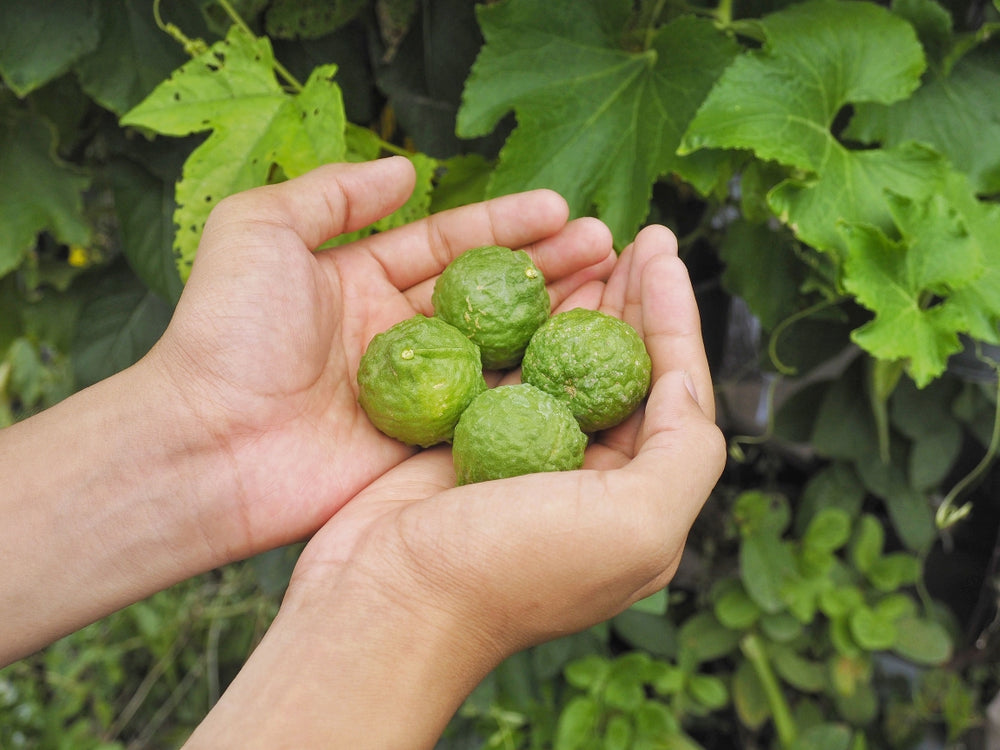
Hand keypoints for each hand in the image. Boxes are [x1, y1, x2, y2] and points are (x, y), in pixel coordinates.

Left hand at [149, 156, 616, 556]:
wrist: (206, 444)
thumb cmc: (226, 333)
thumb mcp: (261, 231)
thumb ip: (333, 194)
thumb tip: (405, 168)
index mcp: (360, 281)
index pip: (450, 245)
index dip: (507, 225)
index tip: (563, 209)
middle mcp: (396, 334)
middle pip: (487, 294)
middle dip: (549, 267)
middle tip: (609, 249)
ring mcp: (414, 392)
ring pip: (498, 348)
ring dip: (554, 321)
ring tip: (614, 293)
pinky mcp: (421, 445)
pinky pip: (486, 408)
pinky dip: (531, 385)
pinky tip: (581, 363)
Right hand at [183, 224, 726, 748]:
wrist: (386, 603)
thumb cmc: (511, 571)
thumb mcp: (637, 525)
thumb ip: (685, 452)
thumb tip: (682, 383)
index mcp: (642, 500)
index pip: (675, 388)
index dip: (674, 314)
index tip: (660, 249)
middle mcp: (591, 478)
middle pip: (624, 368)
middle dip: (633, 299)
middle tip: (634, 236)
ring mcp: (526, 456)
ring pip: (564, 360)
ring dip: (579, 301)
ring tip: (588, 242)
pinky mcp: (468, 442)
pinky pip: (506, 367)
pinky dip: (520, 323)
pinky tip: (523, 282)